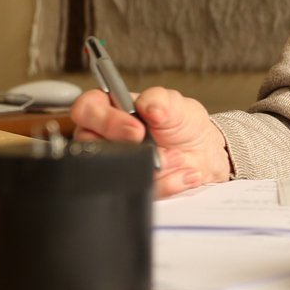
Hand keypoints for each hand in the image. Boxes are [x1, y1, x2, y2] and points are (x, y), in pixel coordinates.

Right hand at [69, 86, 232, 197]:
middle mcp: (102, 137)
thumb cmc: (181, 122)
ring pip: (114, 172)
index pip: (86, 109)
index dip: (106, 120)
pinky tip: (181, 171)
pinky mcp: (127, 186)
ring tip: (178, 156)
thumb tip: (149, 106)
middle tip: (154, 146)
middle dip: (129, 149)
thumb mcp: (175, 104)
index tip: (137, 128)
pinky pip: (138, 190)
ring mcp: (112, 164)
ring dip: (153, 167)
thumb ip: (160, 99)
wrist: (202, 151)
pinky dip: (166, 182)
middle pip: (90, 146)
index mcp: (108, 107)